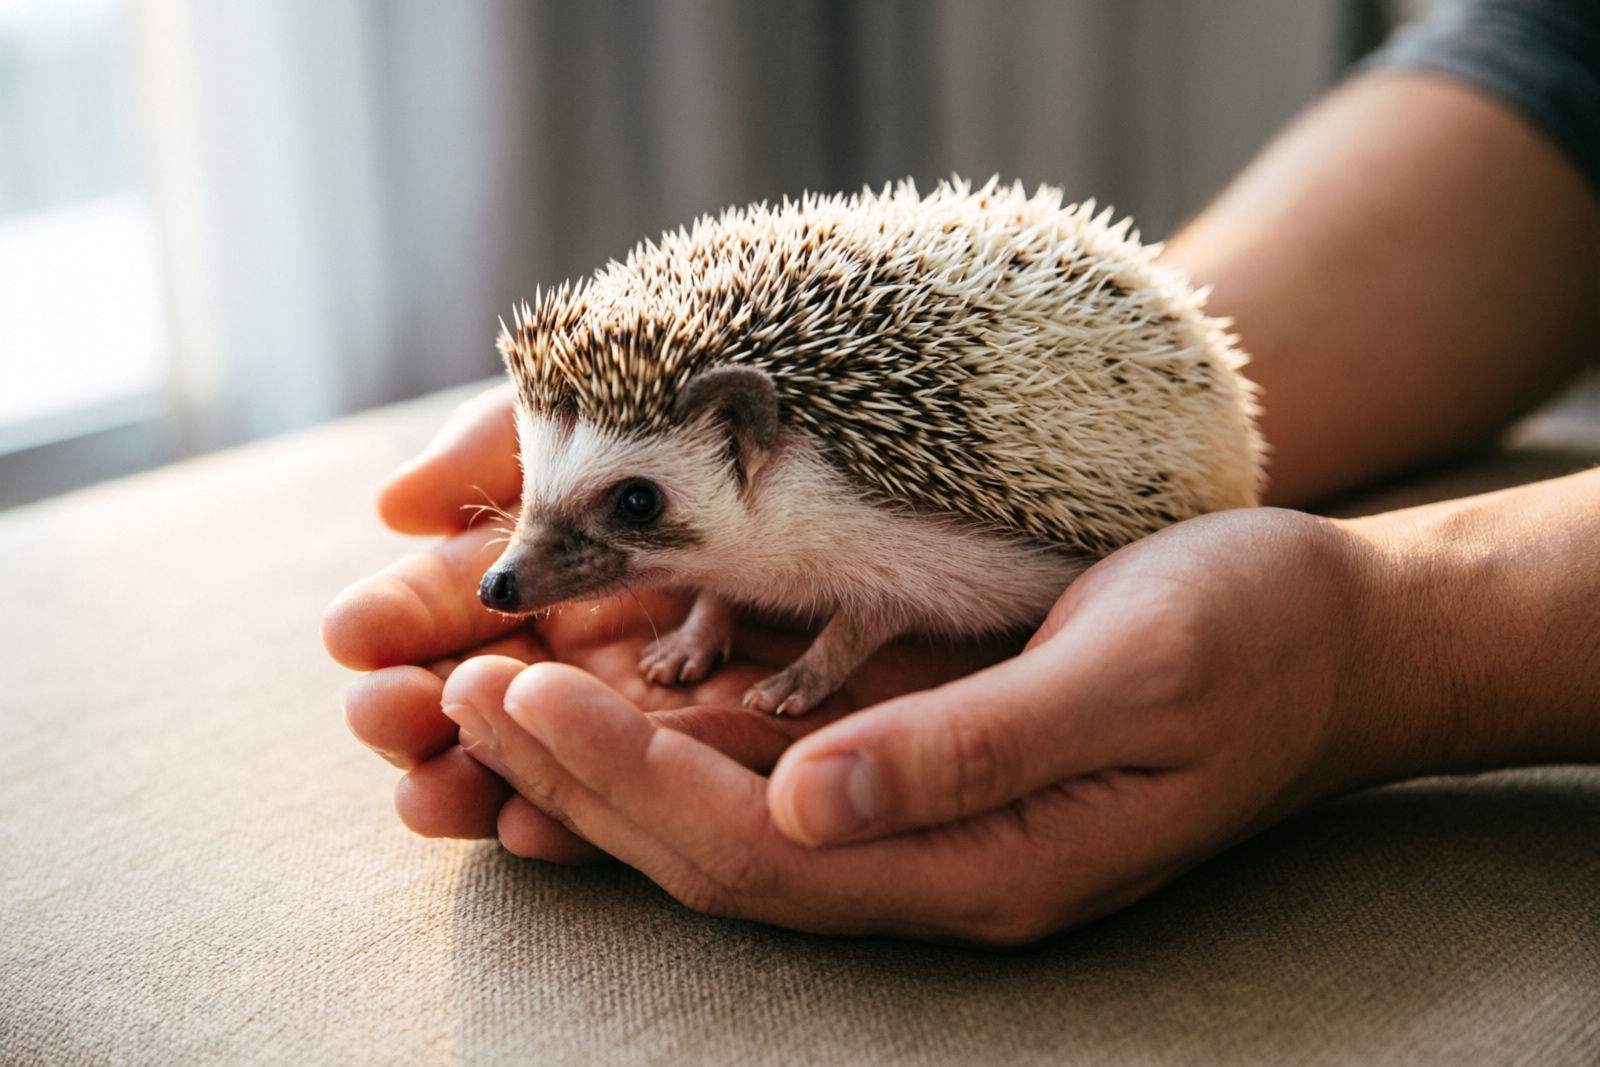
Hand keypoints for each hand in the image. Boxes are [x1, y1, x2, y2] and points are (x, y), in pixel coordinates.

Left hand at [327, 386, 1599, 944]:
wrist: (1341, 639)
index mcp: (986, 862)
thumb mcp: (1133, 675)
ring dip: (606, 776)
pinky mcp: (928, 773)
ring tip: (492, 708)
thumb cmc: (1253, 638)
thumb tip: (806, 803)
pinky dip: (676, 754)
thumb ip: (973, 750)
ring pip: (729, 825)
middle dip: (582, 781)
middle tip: (466, 697)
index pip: (761, 852)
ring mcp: (932, 828)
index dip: (629, 783)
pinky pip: (772, 782)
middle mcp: (940, 866)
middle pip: (718, 854)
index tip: (525, 697)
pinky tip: (604, 719)